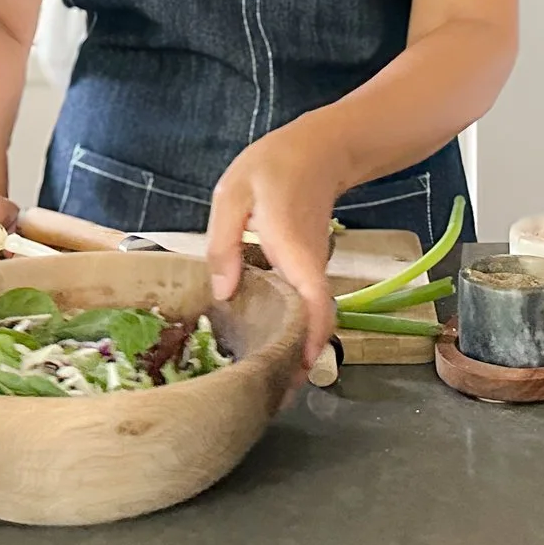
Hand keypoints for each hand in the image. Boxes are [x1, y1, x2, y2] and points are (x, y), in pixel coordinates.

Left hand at [207, 124, 341, 368]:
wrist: (321, 148)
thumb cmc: (275, 167)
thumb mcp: (233, 195)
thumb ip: (224, 244)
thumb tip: (222, 295)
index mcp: (292, 250)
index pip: (316, 303)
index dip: (311, 340)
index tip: (301, 373)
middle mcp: (309, 266)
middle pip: (314, 322)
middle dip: (298, 360)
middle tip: (271, 396)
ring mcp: (312, 268)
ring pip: (310, 315)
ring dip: (294, 345)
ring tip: (264, 378)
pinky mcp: (307, 268)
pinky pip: (304, 303)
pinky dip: (292, 326)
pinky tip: (265, 339)